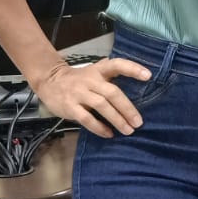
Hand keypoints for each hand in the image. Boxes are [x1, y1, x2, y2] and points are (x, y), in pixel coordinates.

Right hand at [33, 57, 152, 137]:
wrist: (49, 81)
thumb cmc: (78, 80)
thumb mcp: (94, 72)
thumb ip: (110, 75)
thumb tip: (136, 82)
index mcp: (98, 70)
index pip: (117, 65)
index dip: (132, 69)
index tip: (148, 76)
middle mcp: (90, 80)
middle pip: (112, 92)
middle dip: (127, 108)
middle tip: (138, 122)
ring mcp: (79, 93)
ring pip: (101, 106)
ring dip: (117, 119)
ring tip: (128, 130)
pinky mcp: (70, 107)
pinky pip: (87, 119)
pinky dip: (99, 128)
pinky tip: (109, 134)